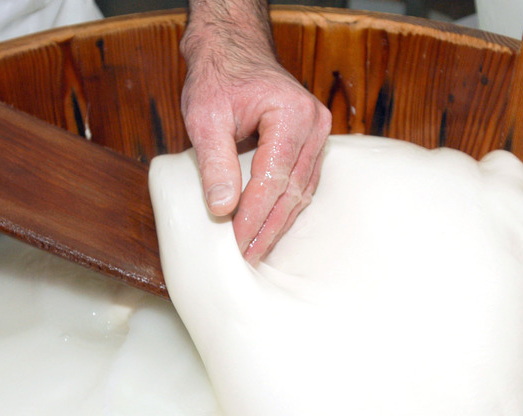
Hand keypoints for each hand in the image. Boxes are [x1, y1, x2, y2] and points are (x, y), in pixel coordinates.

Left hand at [181, 1, 330, 263]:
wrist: (234, 50)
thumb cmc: (219, 77)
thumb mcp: (205, 116)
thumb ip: (215, 162)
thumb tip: (221, 209)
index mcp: (292, 114)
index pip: (274, 178)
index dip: (254, 215)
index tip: (236, 243)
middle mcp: (314, 125)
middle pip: (292, 190)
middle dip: (267, 227)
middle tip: (246, 257)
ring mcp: (318, 134)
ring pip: (301, 192)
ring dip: (277, 223)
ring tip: (254, 251)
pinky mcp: (311, 144)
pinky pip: (301, 184)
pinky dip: (283, 207)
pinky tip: (266, 228)